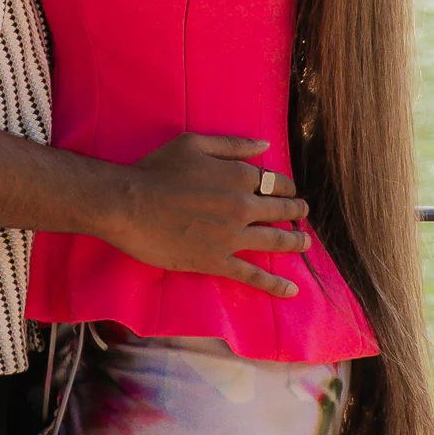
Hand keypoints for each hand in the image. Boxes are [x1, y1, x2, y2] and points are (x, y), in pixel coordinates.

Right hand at [102, 137, 308, 294]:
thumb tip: (265, 145)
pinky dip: (275, 285)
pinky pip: (253, 275)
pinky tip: (292, 290)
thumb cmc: (155, 169)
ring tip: (305, 243)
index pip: (275, 182)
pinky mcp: (217, 261)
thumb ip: (233, 145)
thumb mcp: (194, 144)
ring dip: (295, 242)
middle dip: (296, 212)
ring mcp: (232, 237)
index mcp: (239, 175)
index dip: (286, 187)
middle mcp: (243, 206)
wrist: (128, 204)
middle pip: (281, 211)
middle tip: (303, 215)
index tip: (288, 191)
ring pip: (275, 242)